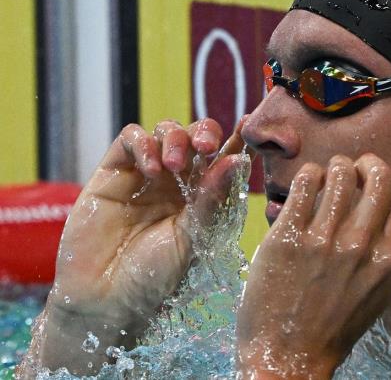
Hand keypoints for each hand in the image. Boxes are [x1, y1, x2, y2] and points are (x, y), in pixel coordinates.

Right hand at [20, 118, 248, 376]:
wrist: (106, 300)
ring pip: (167, 131)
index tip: (248, 127)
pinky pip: (131, 138)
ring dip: (175, 138)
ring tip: (173, 166)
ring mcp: (146, 174)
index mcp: (204, 196)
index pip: (224, 159)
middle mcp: (178, 181)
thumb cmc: (156, 277)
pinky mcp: (114, 172)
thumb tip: (238, 160)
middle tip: (206, 148)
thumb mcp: (193, 238)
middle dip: (205, 133)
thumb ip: (212, 199)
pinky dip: (144, 144)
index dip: (237, 140)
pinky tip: (151, 170)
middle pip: (196, 136)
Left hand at [236, 154, 390, 378]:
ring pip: (339, 173)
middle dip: (365, 163)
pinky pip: (304, 184)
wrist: (288, 357)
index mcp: (389, 259)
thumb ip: (383, 252)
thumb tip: (380, 211)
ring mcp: (324, 240)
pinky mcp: (288, 237)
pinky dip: (307, 176)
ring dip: (333, 167)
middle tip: (350, 167)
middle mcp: (361, 245)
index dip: (386, 176)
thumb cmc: (332, 327)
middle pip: (378, 176)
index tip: (371, 175)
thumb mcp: (376, 292)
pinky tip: (304, 185)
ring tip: (323, 176)